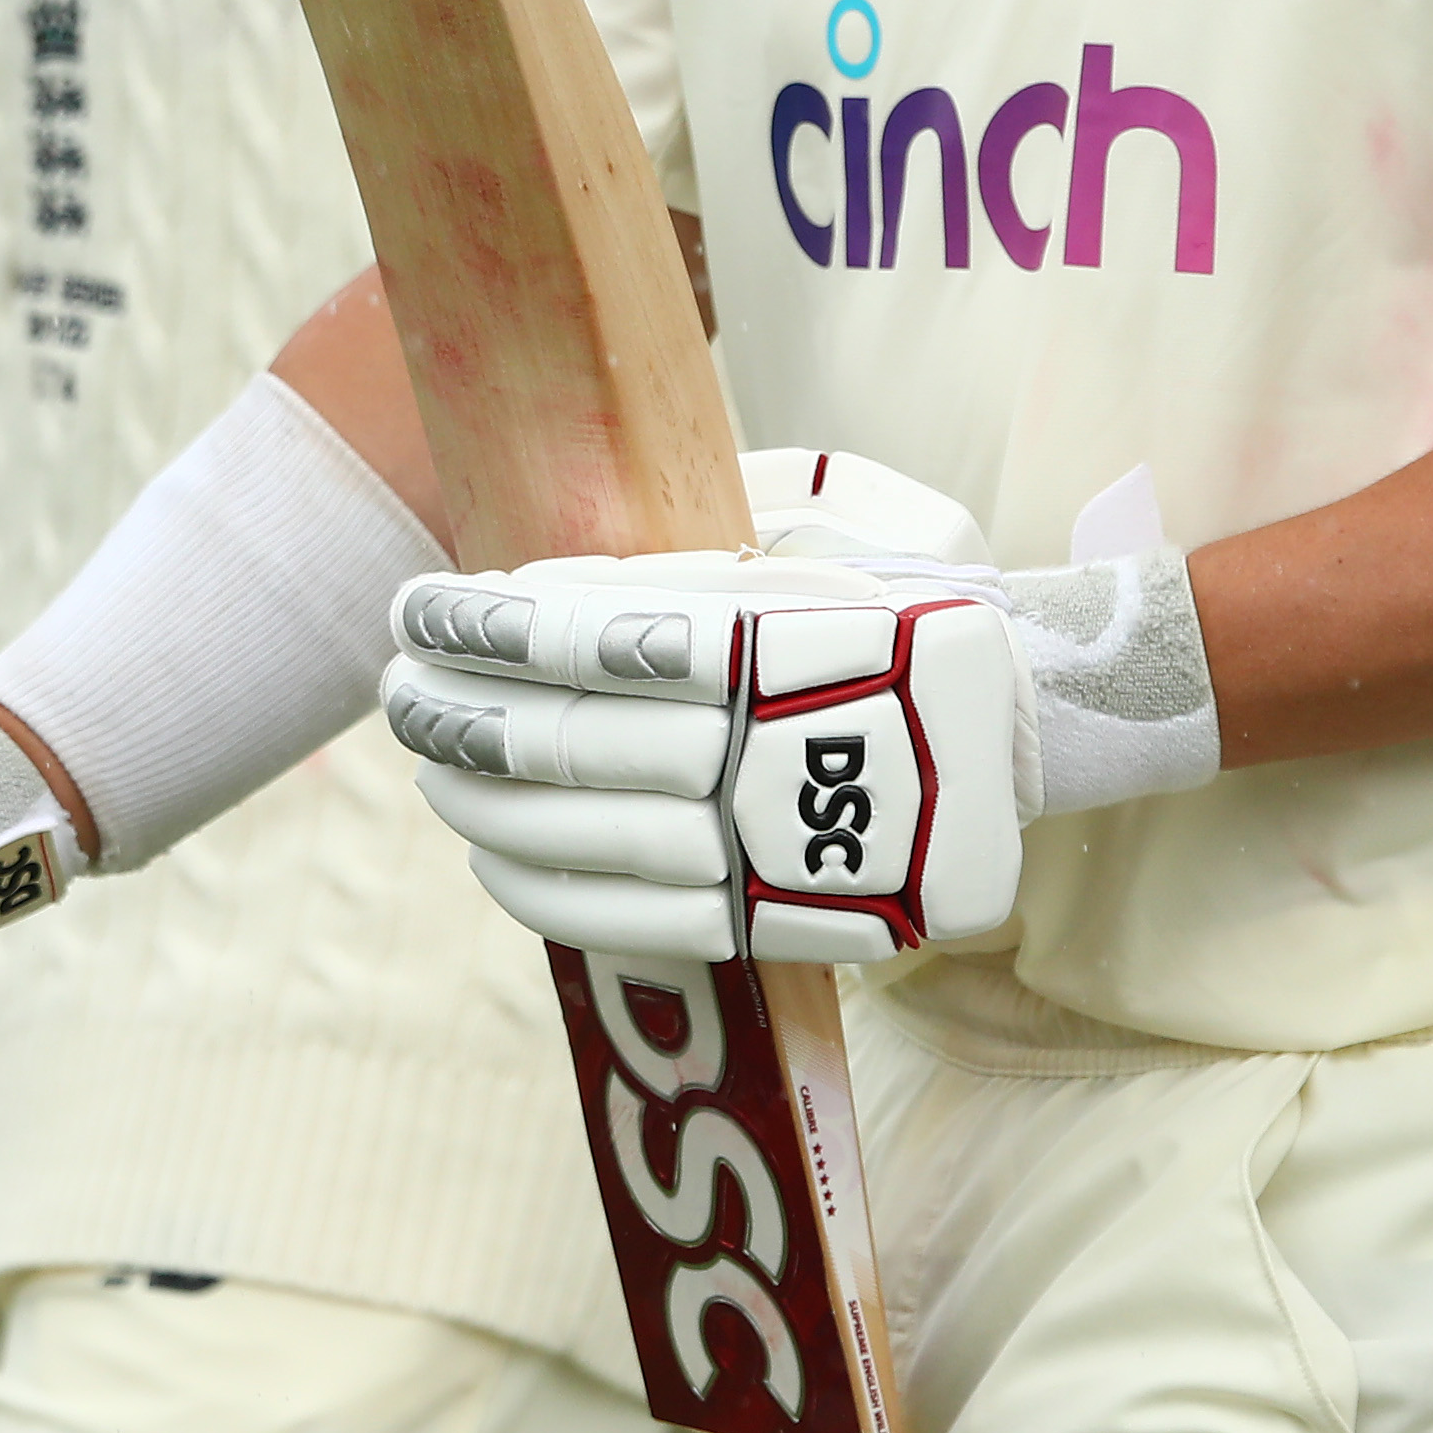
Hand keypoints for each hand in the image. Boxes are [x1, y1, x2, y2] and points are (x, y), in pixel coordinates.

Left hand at [385, 554, 1027, 964]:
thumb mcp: (864, 520)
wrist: (1035, 738)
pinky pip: (625, 919)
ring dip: (478, 797)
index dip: (484, 625)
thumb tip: (613, 520)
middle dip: (456, 713)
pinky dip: (539, 888)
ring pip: (577, 833)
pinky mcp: (766, 914)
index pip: (588, 635)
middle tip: (397, 687)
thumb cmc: (932, 608)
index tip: (417, 606)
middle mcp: (760, 747)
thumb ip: (742, 513)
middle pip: (563, 737)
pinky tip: (487, 854)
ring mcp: (761, 843)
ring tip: (425, 758)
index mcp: (778, 639)